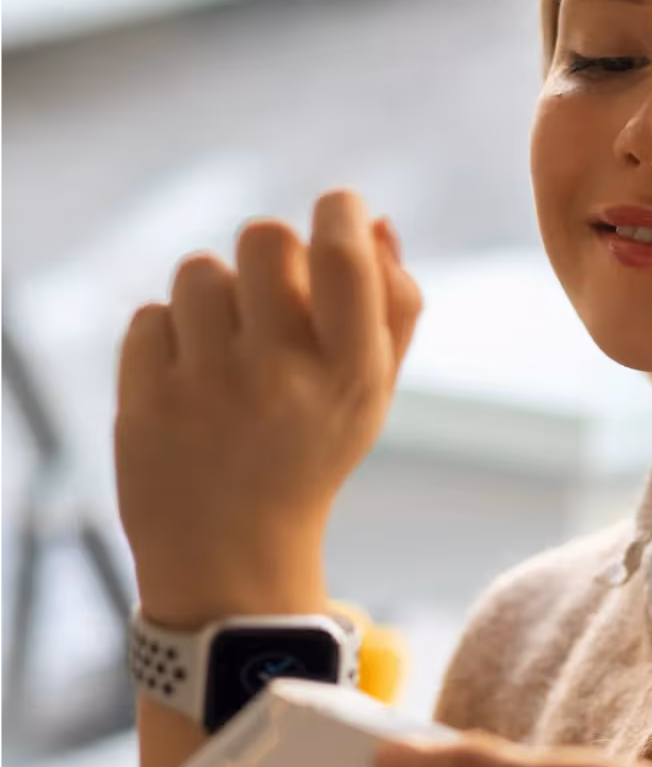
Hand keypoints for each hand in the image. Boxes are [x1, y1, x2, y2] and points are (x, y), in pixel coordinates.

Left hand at [115, 190, 420, 627]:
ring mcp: (207, 390)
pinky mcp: (145, 403)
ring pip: (199, 272)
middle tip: (269, 294)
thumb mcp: (371, 394)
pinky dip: (167, 339)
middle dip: (268, 253)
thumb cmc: (311, 456)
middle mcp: (282, 377)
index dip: (340, 210)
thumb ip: (392, 308)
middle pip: (265, 238)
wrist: (233, 556)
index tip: (336, 211)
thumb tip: (376, 220)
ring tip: (224, 349)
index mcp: (351, 374)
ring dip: (212, 298)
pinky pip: (149, 316)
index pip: (343, 254)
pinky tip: (187, 382)